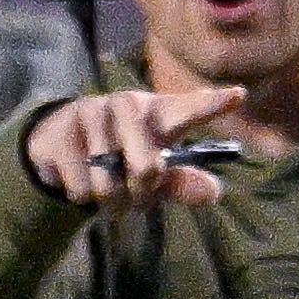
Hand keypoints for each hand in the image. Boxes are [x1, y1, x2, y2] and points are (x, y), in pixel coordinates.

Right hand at [22, 83, 241, 211]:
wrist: (61, 147)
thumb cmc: (121, 156)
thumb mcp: (154, 171)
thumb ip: (182, 182)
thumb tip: (214, 192)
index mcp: (158, 111)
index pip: (189, 109)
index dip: (212, 104)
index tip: (238, 96)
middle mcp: (127, 104)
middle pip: (147, 167)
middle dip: (142, 194)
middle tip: (138, 200)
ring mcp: (92, 113)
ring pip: (108, 183)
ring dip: (110, 201)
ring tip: (109, 195)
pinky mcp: (62, 131)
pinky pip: (80, 185)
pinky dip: (82, 196)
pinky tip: (80, 181)